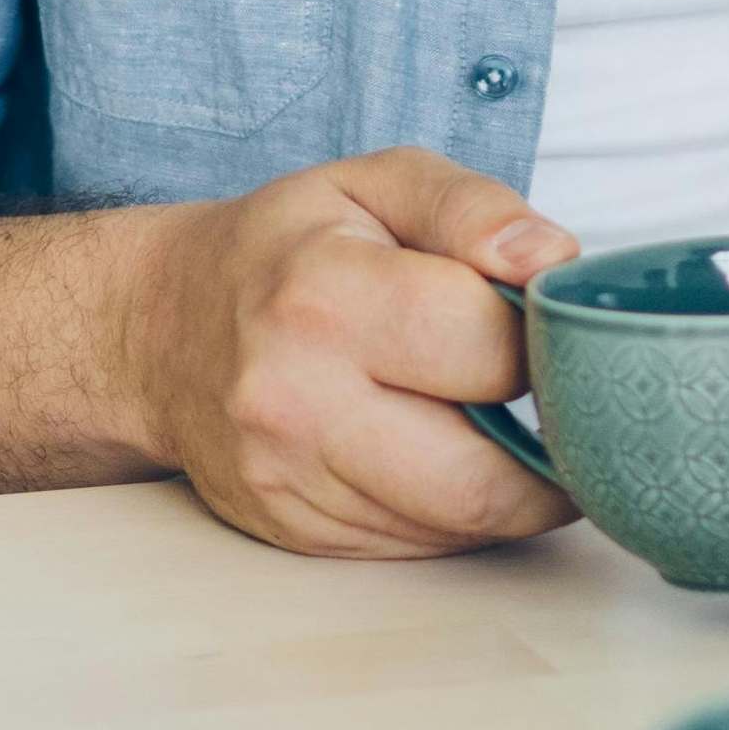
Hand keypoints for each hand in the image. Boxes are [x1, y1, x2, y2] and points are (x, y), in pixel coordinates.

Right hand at [128, 148, 581, 557]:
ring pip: (456, 525)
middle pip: (480, 477)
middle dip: (551, 448)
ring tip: (506, 422)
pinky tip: (444, 452)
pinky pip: (417, 546)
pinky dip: (455, 510)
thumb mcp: (375, 183)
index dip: (545, 339)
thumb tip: (553, 262)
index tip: (552, 328)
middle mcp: (296, 402)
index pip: (487, 345)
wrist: (160, 327)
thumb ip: (472, 207)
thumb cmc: (286, 246)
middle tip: (568, 407)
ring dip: (510, 488)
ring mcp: (289, 481)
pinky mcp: (293, 533)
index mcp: (323, 295)